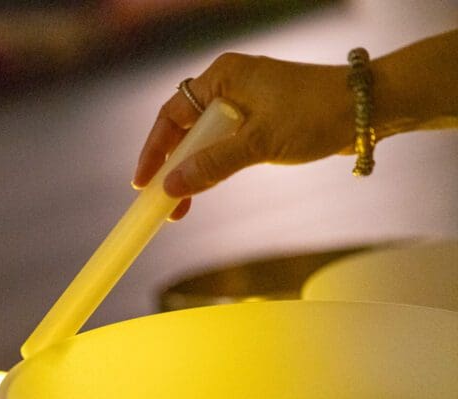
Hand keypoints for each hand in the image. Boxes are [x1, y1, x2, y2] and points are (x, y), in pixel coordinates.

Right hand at [134, 53, 354, 219]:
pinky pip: (223, 146)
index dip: (153, 150)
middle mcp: (229, 85)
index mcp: (222, 77)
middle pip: (184, 130)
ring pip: (203, 142)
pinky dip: (212, 168)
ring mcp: (244, 103)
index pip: (171, 115)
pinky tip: (203, 191)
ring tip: (180, 207)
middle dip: (171, 168)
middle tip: (161, 202)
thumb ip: (212, 166)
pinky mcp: (260, 121)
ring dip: (191, 173)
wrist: (369, 109)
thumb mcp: (258, 144)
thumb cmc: (315, 114)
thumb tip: (171, 187)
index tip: (143, 183)